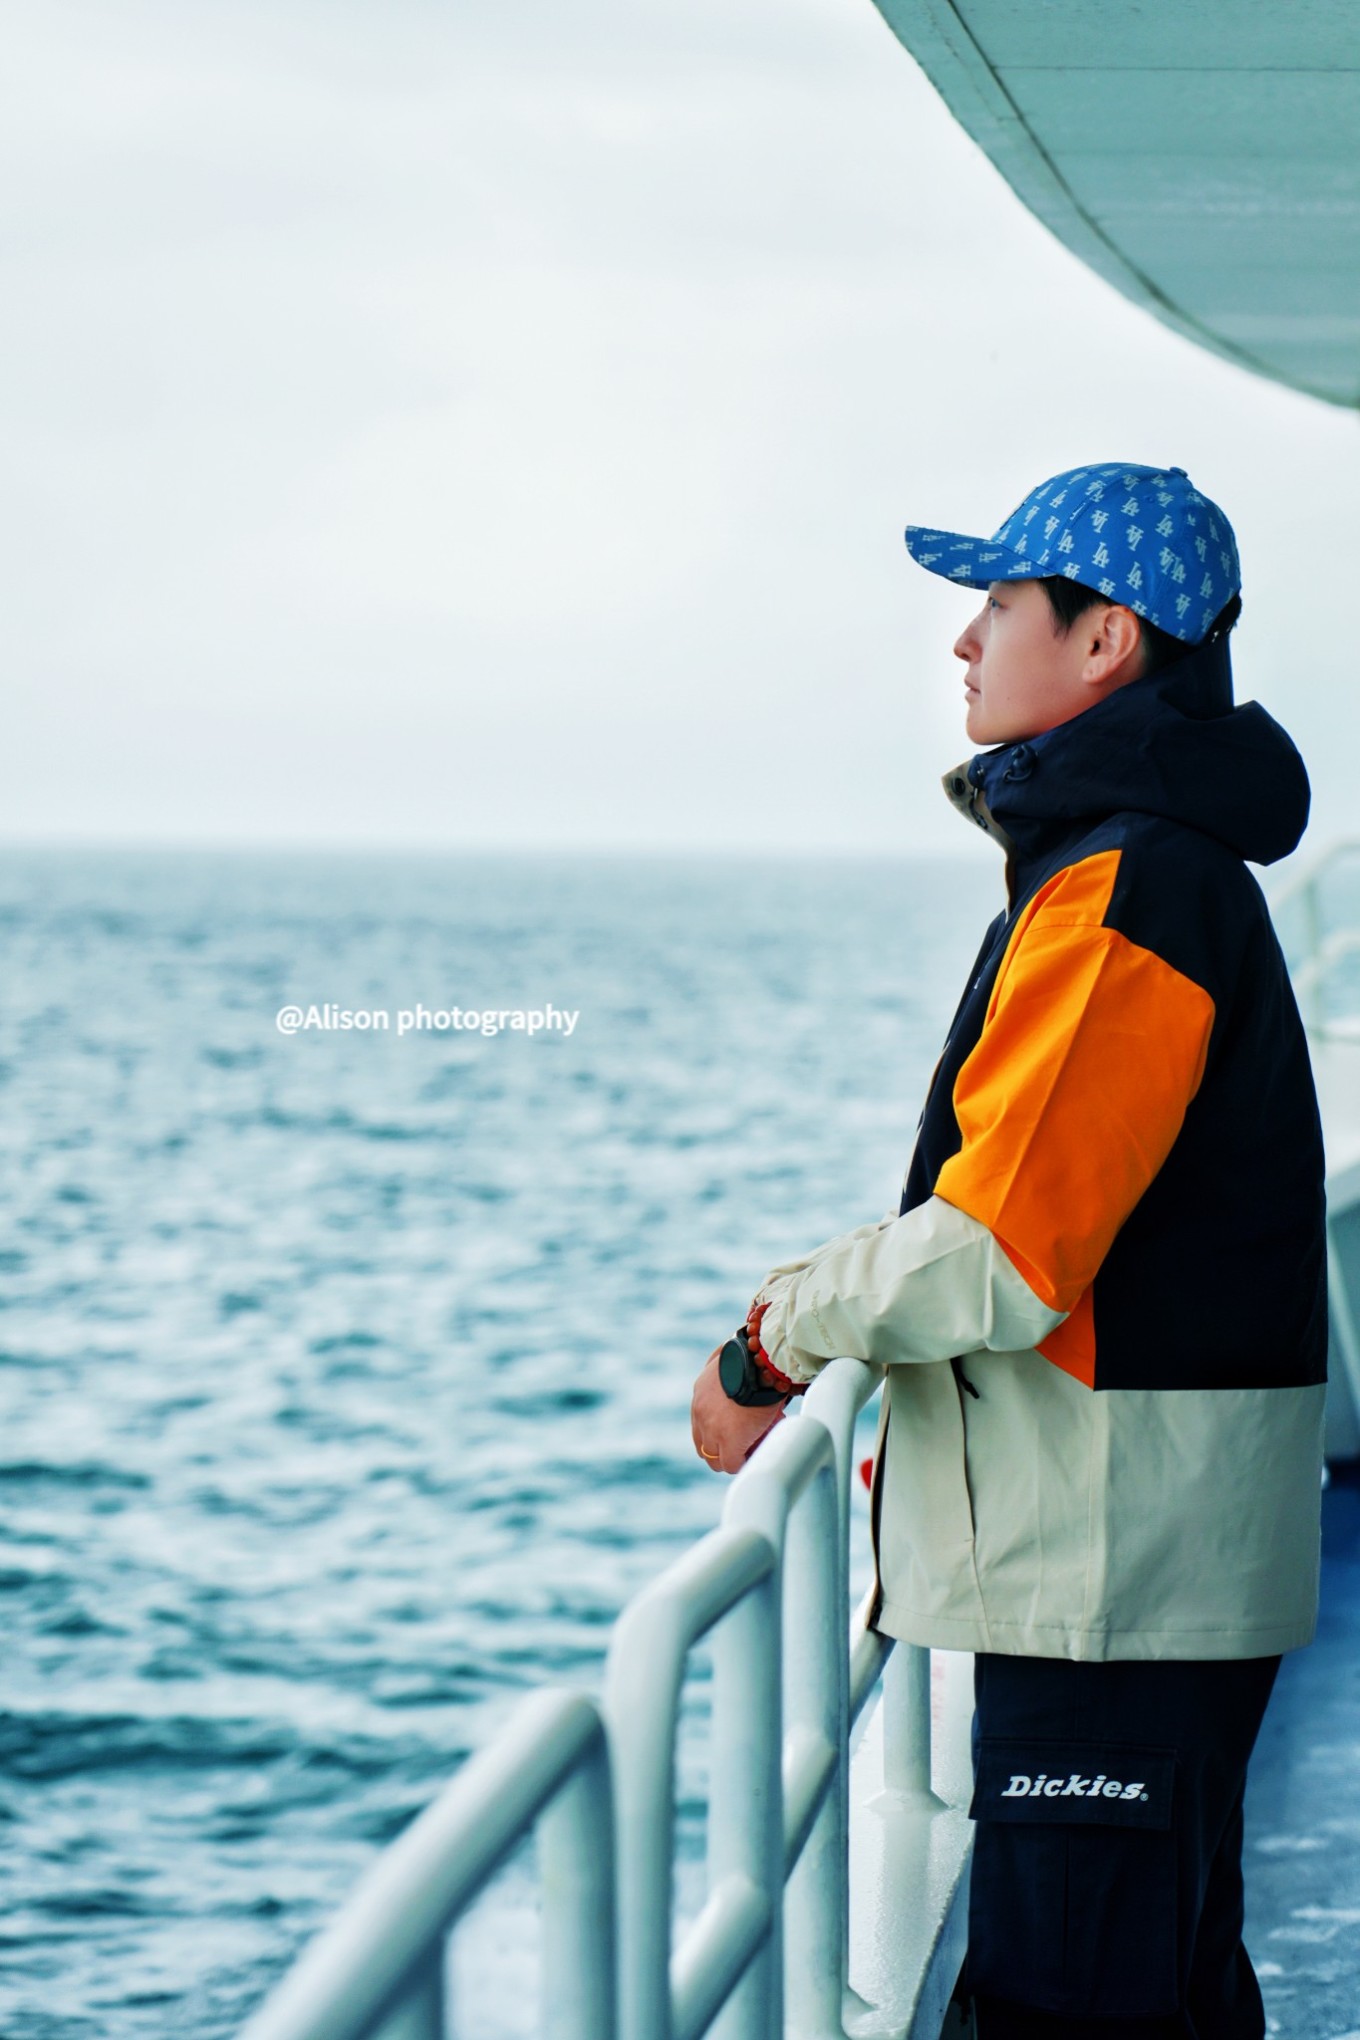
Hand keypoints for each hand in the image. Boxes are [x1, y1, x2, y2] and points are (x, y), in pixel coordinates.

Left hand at [691, 1344, 785, 1475]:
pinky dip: (744, 1463)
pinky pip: (733, 1464)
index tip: (738, 1434)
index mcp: (701, 1394)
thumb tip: (731, 1358)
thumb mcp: (730, 1361)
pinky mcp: (729, 1440)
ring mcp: (712, 1429)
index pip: (701, 1426)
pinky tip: (759, 1454)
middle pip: (704, 1447)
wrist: (761, 1361)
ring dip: (733, 1458)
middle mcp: (700, 1413)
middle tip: (746, 1446)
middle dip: (723, 1450)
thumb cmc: (753, 1357)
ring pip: (716, 1460)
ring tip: (754, 1451)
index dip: (718, 1435)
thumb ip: (725, 1370)